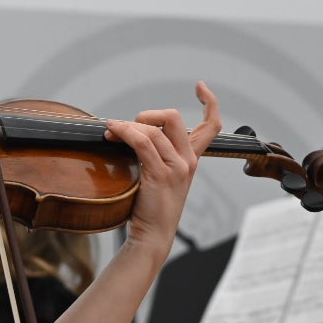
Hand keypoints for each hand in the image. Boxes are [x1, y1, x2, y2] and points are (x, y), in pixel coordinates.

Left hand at [105, 81, 220, 253]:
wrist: (152, 236)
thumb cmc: (149, 207)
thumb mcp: (158, 175)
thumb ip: (154, 153)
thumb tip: (129, 127)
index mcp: (192, 160)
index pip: (212, 126)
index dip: (209, 102)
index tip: (200, 86)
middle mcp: (189, 162)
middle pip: (173, 118)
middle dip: (147, 115)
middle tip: (126, 128)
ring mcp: (177, 168)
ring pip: (152, 129)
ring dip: (126, 126)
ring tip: (110, 132)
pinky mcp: (160, 175)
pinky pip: (142, 142)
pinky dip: (125, 132)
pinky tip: (113, 132)